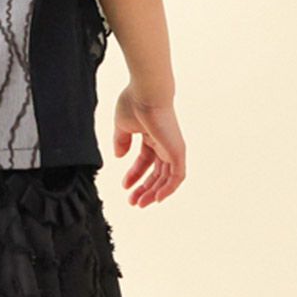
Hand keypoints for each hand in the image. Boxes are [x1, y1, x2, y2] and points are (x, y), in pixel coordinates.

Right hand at [112, 84, 185, 206]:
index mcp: (151, 135)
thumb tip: (118, 156)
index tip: (123, 185)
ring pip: (166, 178)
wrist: (146, 93)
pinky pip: (177, 176)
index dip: (134, 174)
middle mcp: (164, 143)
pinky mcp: (178, 151)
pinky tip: (157, 199)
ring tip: (139, 203)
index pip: (145, 160)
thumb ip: (121, 141)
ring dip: (153, 192)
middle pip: (156, 172)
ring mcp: (172, 148)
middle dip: (144, 188)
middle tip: (132, 201)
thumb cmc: (134, 103)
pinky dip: (168, 189)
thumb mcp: (122, 125)